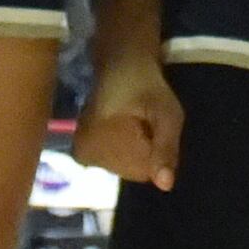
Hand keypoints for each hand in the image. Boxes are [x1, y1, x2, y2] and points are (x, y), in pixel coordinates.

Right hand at [76, 49, 186, 189]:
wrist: (119, 63)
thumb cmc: (146, 83)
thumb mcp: (166, 111)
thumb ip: (166, 148)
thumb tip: (166, 186)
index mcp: (99, 144)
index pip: (143, 171)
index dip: (156, 147)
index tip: (151, 122)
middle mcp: (84, 156)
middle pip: (134, 172)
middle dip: (146, 149)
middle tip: (143, 120)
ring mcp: (82, 156)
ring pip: (127, 168)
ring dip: (137, 149)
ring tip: (133, 121)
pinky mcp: (83, 153)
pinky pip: (117, 162)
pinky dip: (127, 148)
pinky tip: (123, 127)